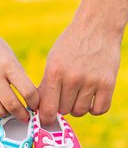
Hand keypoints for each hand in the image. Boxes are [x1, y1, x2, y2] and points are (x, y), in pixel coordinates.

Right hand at [0, 18, 38, 121]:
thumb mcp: (8, 54)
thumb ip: (18, 75)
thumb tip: (28, 97)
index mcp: (8, 64)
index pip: (27, 91)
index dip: (35, 102)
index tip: (35, 105)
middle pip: (12, 105)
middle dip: (22, 115)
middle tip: (26, 117)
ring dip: (6, 115)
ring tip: (10, 113)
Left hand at [39, 10, 121, 125]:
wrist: (96, 27)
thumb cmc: (70, 45)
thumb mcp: (52, 61)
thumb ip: (46, 85)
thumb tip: (40, 109)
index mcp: (55, 72)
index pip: (48, 108)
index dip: (45, 118)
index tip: (46, 120)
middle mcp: (72, 77)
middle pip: (64, 111)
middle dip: (62, 106)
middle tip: (65, 95)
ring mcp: (92, 81)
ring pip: (80, 112)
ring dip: (77, 107)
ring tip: (78, 94)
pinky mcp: (108, 83)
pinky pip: (99, 110)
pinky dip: (94, 108)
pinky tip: (91, 98)